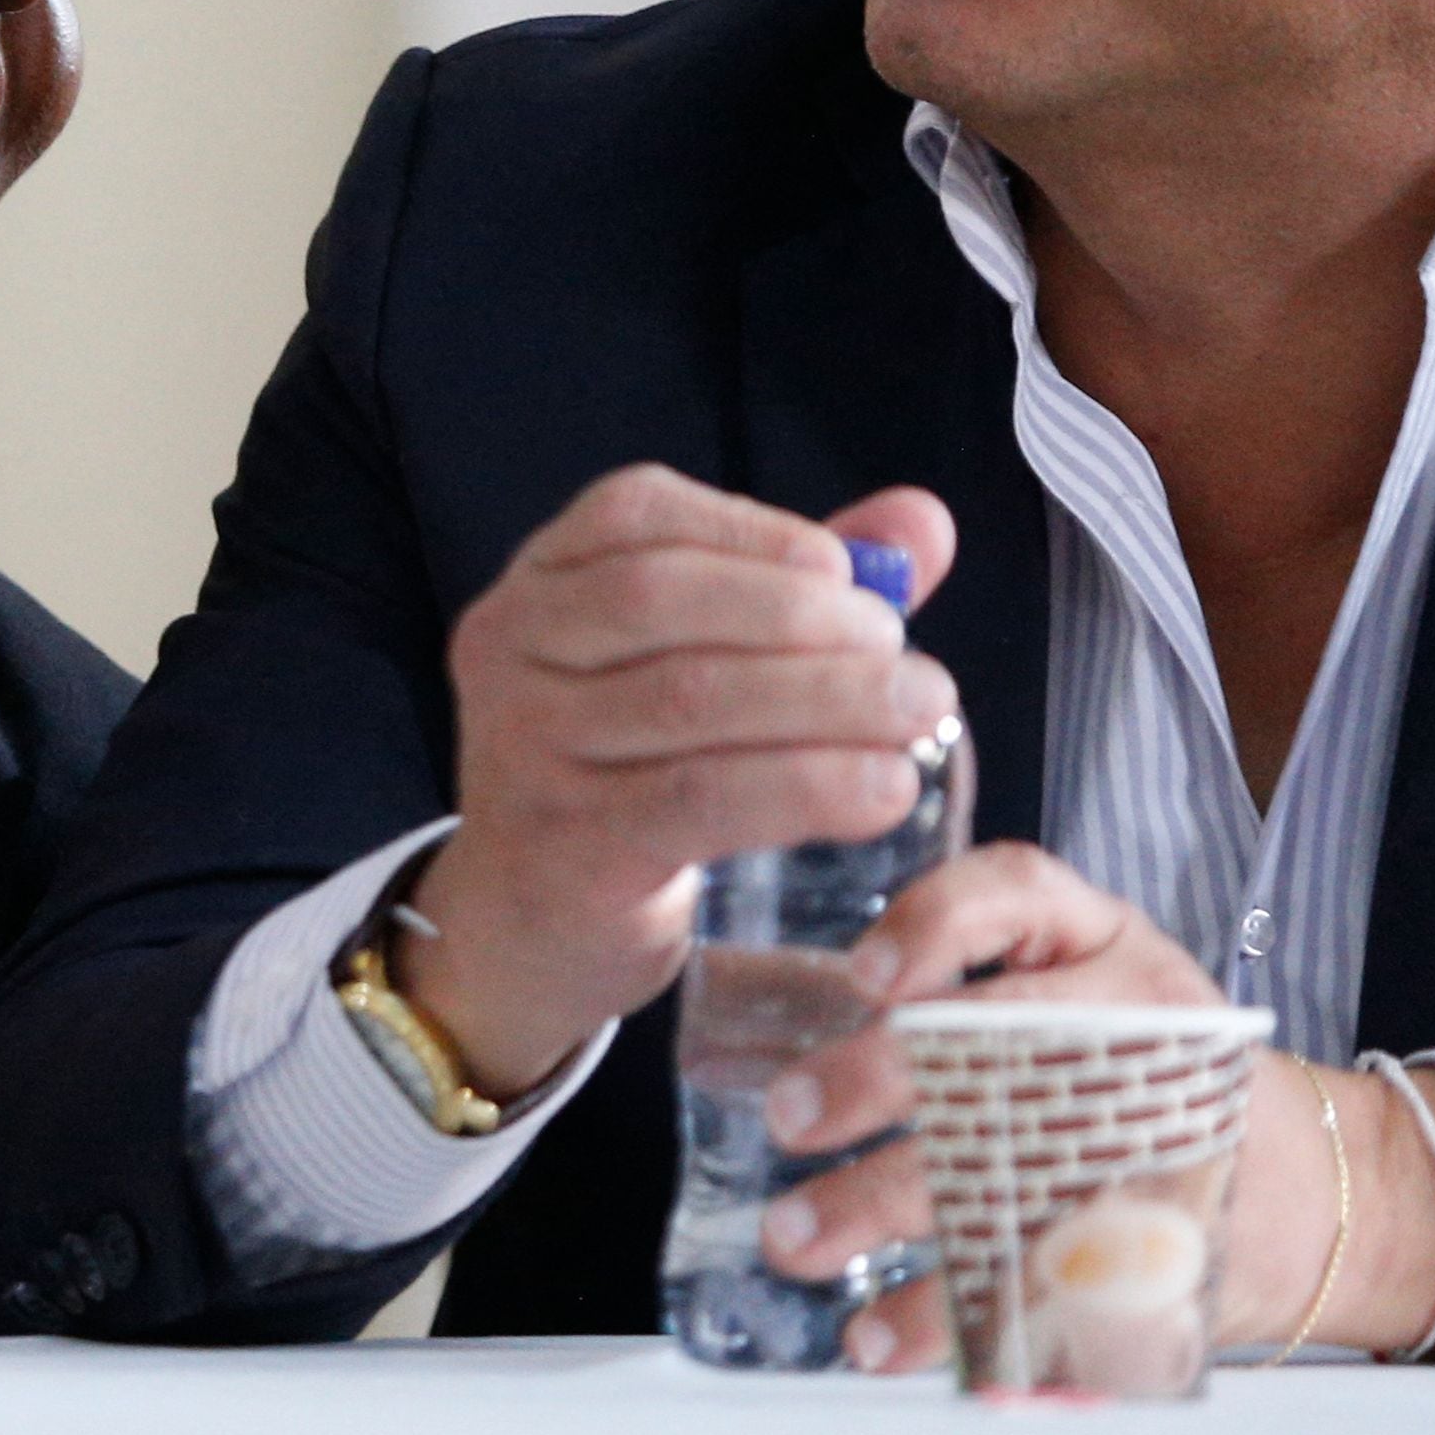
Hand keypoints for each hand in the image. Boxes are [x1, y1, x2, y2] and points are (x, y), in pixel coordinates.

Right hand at [398, 466, 959, 1096]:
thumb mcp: (693, 663)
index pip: (635, 513)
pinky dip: (807, 788)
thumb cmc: (629, 769)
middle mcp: (510, 648)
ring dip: (827, 699)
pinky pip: (698, 801)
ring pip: (689, 698)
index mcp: (540, 580)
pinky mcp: (566, 847)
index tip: (846, 570)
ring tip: (920, 711)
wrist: (526, 921)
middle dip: (802, 616)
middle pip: (661, 598)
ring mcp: (524, 749)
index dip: (753, 531)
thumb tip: (924, 523)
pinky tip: (883, 790)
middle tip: (907, 655)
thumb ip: (799, 588)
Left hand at [749, 846, 1434, 1368]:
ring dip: (882, 1205)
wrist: (1313, 1196)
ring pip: (1004, 1164)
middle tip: (791, 1113)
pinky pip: (1035, 1279)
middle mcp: (1134, 1027)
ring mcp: (1147, 1141)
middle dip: (880, 1078)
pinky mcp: (1151, 1246)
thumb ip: (979, 992)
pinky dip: (942, 1319)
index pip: (1023, 893)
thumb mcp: (1104, 990)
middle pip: (1001, 1036)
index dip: (936, 923)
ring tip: (797, 1238)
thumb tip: (800, 1031)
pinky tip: (874, 1337)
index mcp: (1111, 949)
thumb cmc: (1163, 1081)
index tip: (864, 974)